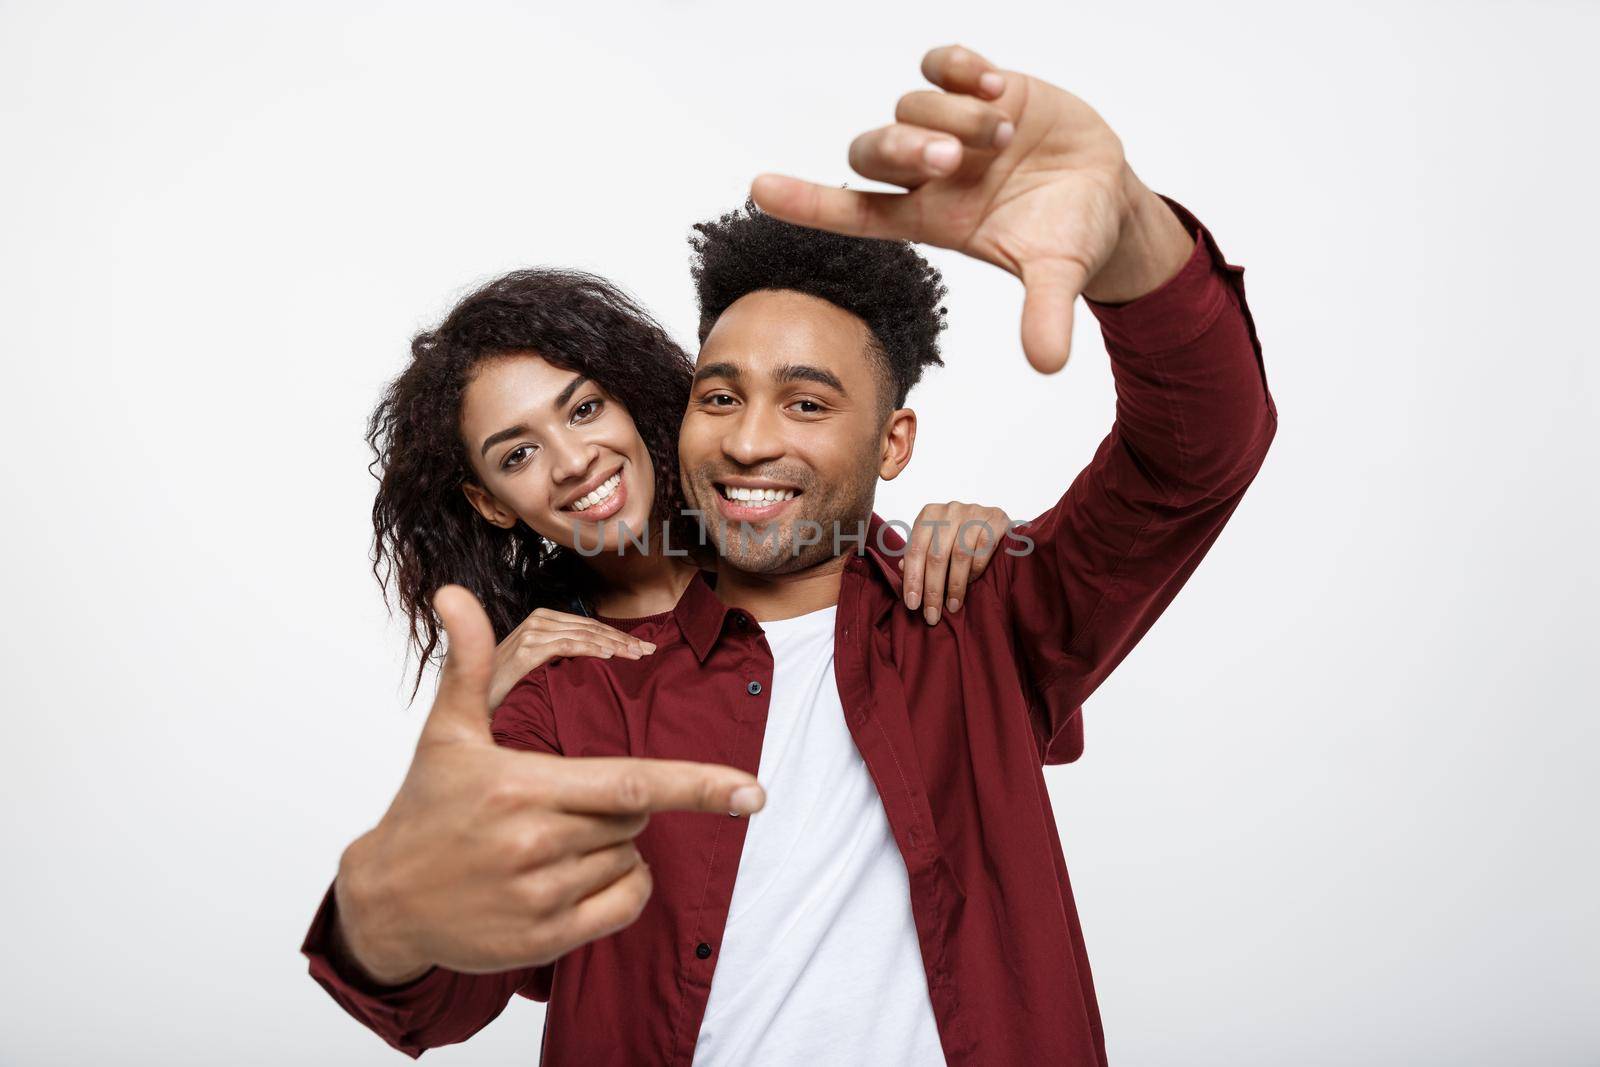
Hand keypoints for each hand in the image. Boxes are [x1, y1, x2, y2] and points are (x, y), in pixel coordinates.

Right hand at [334, 585, 764, 984]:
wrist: (385, 900)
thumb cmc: (426, 808)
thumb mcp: (447, 731)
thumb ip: (468, 661)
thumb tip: (455, 593)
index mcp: (520, 786)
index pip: (630, 782)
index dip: (698, 785)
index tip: (752, 792)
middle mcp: (533, 845)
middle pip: (635, 814)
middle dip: (620, 800)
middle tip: (561, 800)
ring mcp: (540, 897)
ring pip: (630, 858)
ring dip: (613, 845)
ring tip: (550, 842)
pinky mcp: (545, 940)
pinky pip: (624, 904)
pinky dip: (621, 887)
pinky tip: (575, 876)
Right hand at [490, 607, 653, 710]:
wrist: (466, 710)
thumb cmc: (504, 695)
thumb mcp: (537, 673)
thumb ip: (560, 663)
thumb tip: (596, 666)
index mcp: (541, 624)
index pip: (588, 626)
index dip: (617, 636)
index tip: (642, 649)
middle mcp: (535, 624)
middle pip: (589, 628)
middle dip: (622, 639)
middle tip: (650, 651)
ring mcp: (528, 635)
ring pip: (582, 634)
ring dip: (614, 643)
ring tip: (638, 654)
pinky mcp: (523, 652)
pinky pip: (565, 645)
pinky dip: (590, 648)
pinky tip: (610, 655)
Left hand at [750, 44, 1193, 372]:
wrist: (1107, 193)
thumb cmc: (1069, 235)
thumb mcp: (1058, 273)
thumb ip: (1045, 311)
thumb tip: (1048, 362)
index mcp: (930, 219)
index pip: (853, 212)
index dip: (806, 201)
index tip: (759, 189)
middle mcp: (928, 174)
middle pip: (873, 152)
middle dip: (904, 148)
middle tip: (950, 158)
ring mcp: (950, 127)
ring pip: (912, 107)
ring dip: (953, 116)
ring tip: (1004, 136)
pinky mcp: (981, 88)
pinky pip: (942, 65)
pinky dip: (959, 69)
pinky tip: (995, 87)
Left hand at [898, 501, 1009, 625]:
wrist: (994, 520)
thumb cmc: (960, 533)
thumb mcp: (936, 541)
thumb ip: (920, 554)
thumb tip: (902, 569)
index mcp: (929, 515)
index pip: (915, 550)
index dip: (912, 579)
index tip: (912, 604)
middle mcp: (949, 511)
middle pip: (936, 556)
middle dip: (933, 590)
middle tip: (932, 615)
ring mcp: (973, 513)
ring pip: (959, 555)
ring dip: (955, 586)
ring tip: (952, 606)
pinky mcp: (995, 520)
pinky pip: (982, 551)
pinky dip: (975, 571)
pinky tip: (971, 583)